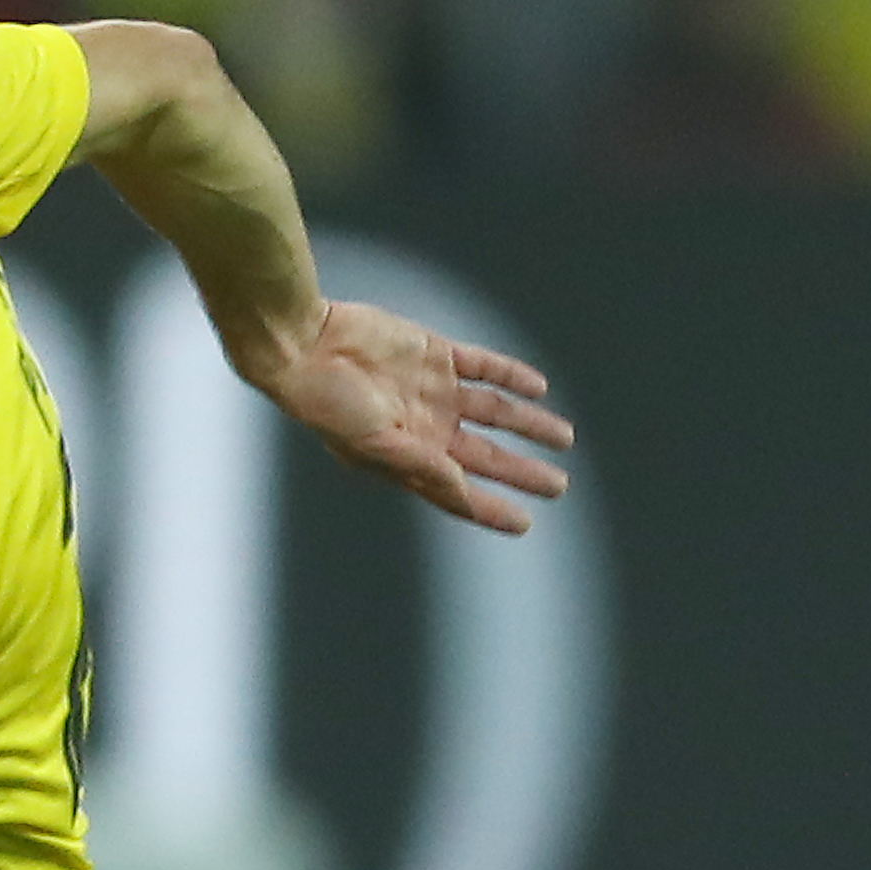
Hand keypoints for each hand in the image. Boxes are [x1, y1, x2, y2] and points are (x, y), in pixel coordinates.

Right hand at [258, 300, 574, 535]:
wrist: (306, 346)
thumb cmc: (326, 402)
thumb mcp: (372, 443)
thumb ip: (420, 463)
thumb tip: (461, 486)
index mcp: (406, 459)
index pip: (457, 492)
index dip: (491, 509)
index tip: (524, 523)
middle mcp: (424, 429)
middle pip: (485, 456)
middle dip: (522, 471)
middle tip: (558, 486)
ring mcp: (432, 391)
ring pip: (494, 412)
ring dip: (529, 425)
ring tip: (564, 437)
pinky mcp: (434, 355)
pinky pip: (483, 367)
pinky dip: (512, 376)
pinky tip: (538, 387)